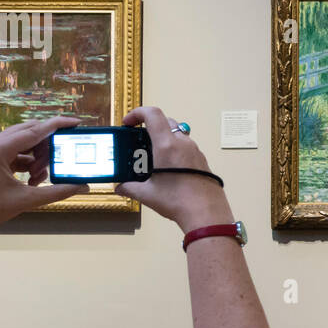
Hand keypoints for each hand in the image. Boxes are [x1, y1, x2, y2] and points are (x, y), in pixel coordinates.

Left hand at [0, 115, 90, 245]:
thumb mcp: (25, 200)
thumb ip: (57, 192)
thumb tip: (81, 187)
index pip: (35, 130)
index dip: (58, 125)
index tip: (76, 122)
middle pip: (30, 132)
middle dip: (47, 147)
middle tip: (57, 161)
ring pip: (23, 143)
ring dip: (36, 157)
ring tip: (38, 178)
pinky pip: (15, 152)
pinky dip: (27, 163)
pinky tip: (30, 180)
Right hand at [115, 106, 232, 231]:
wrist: (206, 214)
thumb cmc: (180, 201)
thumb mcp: (147, 194)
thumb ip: (130, 188)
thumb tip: (121, 187)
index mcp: (167, 145)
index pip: (152, 114)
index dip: (137, 113)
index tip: (128, 123)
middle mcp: (183, 143)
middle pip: (166, 121)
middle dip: (150, 124)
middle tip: (139, 138)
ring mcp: (195, 151)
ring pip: (178, 133)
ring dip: (164, 137)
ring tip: (153, 155)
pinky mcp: (203, 161)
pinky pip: (187, 147)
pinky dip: (175, 149)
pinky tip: (169, 168)